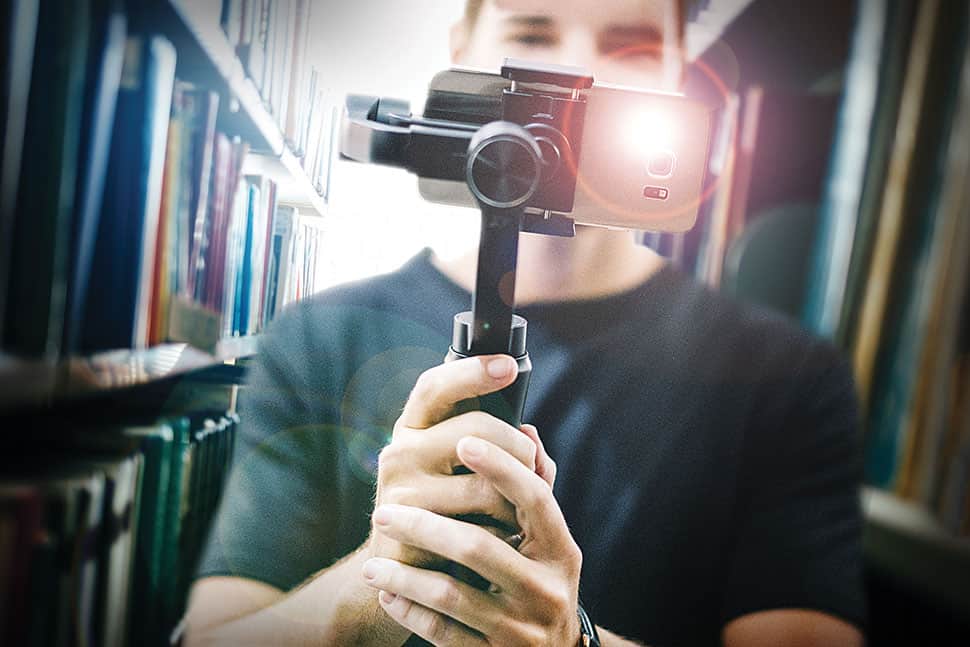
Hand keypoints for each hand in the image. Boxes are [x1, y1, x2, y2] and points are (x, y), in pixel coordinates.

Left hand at [362, 433, 582, 645]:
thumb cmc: (540, 580)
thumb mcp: (549, 542)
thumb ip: (535, 487)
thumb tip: (526, 430)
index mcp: (562, 551)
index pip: (535, 499)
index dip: (501, 468)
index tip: (463, 441)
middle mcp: (547, 589)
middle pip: (479, 547)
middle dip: (424, 527)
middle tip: (382, 512)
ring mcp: (522, 629)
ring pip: (452, 595)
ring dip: (404, 576)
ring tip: (371, 564)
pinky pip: (443, 634)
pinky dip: (410, 611)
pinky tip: (386, 594)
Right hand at [370, 355, 540, 569]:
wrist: (409, 576)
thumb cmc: (455, 514)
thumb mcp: (474, 472)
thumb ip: (509, 450)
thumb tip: (532, 432)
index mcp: (415, 429)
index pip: (436, 387)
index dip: (471, 372)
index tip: (509, 366)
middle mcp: (400, 452)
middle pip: (476, 430)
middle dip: (519, 450)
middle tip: (533, 470)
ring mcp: (399, 492)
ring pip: (484, 485)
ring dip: (515, 503)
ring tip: (518, 516)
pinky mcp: (408, 534)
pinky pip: (476, 530)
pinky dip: (500, 536)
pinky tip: (501, 541)